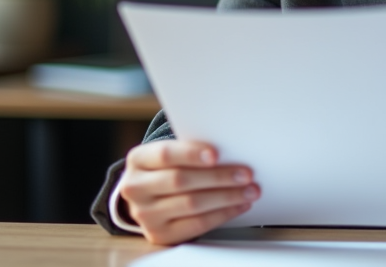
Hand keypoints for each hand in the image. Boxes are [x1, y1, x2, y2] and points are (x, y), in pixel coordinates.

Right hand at [117, 140, 259, 244]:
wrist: (148, 196)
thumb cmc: (167, 168)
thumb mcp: (169, 155)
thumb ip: (190, 151)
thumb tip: (231, 151)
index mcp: (138, 160)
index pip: (165, 155)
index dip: (191, 154)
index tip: (216, 154)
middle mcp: (135, 188)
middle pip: (181, 181)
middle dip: (218, 177)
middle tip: (246, 174)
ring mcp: (145, 214)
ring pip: (191, 204)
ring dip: (226, 197)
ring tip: (249, 191)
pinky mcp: (159, 234)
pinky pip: (196, 225)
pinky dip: (222, 214)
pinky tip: (238, 206)